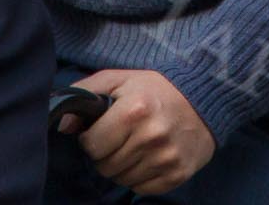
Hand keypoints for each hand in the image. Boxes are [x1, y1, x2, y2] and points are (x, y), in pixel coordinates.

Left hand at [69, 68, 215, 193]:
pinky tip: (149, 157)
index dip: (93, 138)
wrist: (206, 98)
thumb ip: (85, 93)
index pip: (92, 145)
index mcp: (134, 110)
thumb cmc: (156, 89)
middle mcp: (151, 137)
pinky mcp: (177, 174)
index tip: (104, 130)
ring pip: (121, 179)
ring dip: (123, 166)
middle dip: (107, 154)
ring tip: (136, 146)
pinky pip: (141, 188)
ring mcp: (166, 158)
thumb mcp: (120, 79)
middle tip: (121, 137)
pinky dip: (140, 176)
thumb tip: (62, 125)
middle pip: (105, 166)